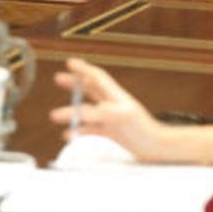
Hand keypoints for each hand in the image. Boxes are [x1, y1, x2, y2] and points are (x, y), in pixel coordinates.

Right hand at [49, 57, 166, 160]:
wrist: (157, 148)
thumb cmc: (145, 132)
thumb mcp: (125, 119)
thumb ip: (107, 113)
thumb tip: (91, 110)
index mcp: (116, 97)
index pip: (97, 77)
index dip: (83, 69)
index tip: (70, 63)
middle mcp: (113, 105)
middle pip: (90, 89)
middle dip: (74, 84)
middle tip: (58, 78)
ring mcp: (112, 118)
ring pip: (87, 111)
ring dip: (71, 111)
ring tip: (54, 115)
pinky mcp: (113, 133)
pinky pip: (92, 130)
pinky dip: (79, 131)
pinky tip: (69, 135)